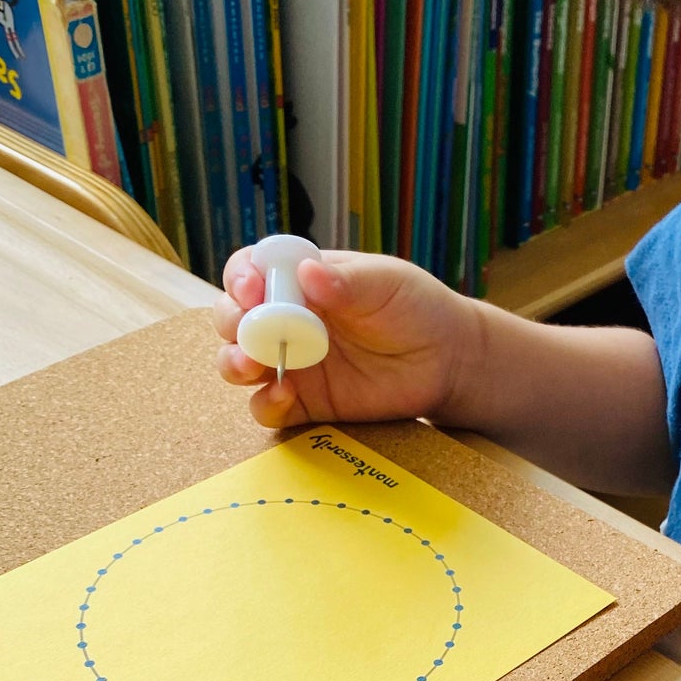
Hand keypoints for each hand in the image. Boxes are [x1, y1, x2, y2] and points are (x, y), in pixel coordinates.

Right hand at [213, 249, 479, 429]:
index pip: (250, 273)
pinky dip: (266, 403)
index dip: (241, 279)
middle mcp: (287, 320)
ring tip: (252, 366)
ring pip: (240, 363)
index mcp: (299, 281)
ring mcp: (294, 363)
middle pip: (234, 318)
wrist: (449, 361)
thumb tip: (308, 273)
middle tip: (247, 330)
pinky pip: (269, 408)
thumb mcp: (385, 284)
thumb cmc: (416, 309)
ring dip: (234, 363)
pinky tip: (283, 394)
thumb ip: (345, 281)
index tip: (253, 289)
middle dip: (231, 322)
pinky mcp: (307, 403)